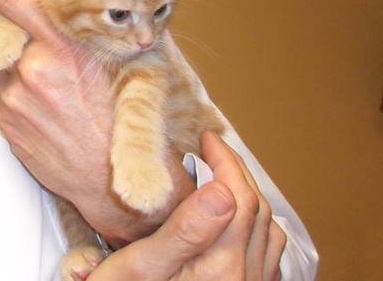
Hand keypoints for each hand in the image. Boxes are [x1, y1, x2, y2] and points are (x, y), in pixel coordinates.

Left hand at [0, 0, 192, 241]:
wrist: (111, 179)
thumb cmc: (120, 117)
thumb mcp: (114, 64)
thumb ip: (78, 35)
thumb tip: (53, 10)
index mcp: (63, 47)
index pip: (16, 1)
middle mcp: (33, 69)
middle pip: (7, 37)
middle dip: (18, 42)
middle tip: (45, 64)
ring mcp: (15, 99)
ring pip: (3, 69)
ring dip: (20, 74)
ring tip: (55, 97)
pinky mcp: (5, 124)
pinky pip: (3, 99)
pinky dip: (19, 101)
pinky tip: (47, 117)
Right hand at [90, 132, 285, 279]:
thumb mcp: (137, 268)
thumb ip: (184, 229)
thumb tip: (222, 191)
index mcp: (220, 269)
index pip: (239, 198)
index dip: (226, 161)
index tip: (204, 138)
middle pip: (257, 213)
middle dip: (238, 173)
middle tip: (212, 149)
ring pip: (268, 235)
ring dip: (250, 199)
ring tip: (223, 177)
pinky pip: (266, 258)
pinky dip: (256, 228)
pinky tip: (233, 222)